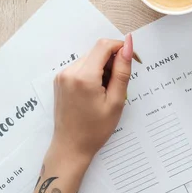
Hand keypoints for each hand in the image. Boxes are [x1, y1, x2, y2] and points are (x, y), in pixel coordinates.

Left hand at [50, 35, 133, 165]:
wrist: (71, 147)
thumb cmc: (95, 129)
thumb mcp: (115, 101)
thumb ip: (122, 71)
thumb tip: (128, 46)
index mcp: (84, 76)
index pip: (104, 45)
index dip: (121, 48)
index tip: (131, 61)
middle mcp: (69, 71)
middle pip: (97, 51)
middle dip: (112, 61)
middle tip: (118, 84)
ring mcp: (62, 75)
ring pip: (89, 58)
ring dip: (102, 67)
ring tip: (106, 91)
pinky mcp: (60, 80)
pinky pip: (80, 66)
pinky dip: (92, 72)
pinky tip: (95, 92)